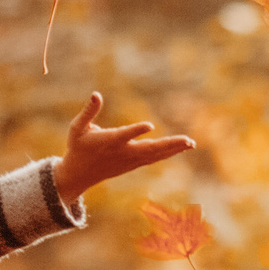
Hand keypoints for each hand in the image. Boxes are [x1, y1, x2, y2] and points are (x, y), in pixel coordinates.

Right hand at [55, 92, 194, 198]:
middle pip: (149, 149)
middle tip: (188, 141)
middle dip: (169, 145)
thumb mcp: (77, 128)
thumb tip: (96, 94)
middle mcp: (122, 152)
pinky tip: (182, 148)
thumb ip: (89, 112)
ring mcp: (130, 160)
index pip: (124, 135)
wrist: (79, 174)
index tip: (149, 125)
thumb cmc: (78, 147)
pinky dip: (168, 153)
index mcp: (108, 142)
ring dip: (174, 149)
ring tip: (192, 143)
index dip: (136, 130)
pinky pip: (154, 158)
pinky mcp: (133, 164)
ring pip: (155, 155)